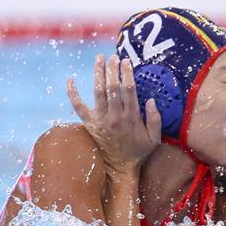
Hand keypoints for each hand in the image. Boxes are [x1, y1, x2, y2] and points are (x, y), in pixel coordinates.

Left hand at [67, 54, 161, 175]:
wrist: (118, 169)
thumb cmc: (138, 151)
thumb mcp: (154, 138)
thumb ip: (155, 119)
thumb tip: (151, 100)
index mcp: (131, 117)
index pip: (129, 90)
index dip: (127, 74)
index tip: (126, 61)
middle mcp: (114, 116)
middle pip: (112, 88)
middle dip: (112, 69)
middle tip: (113, 56)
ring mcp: (100, 120)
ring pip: (97, 92)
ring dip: (98, 73)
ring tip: (99, 58)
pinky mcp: (89, 124)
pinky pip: (78, 107)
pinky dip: (72, 94)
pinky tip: (70, 80)